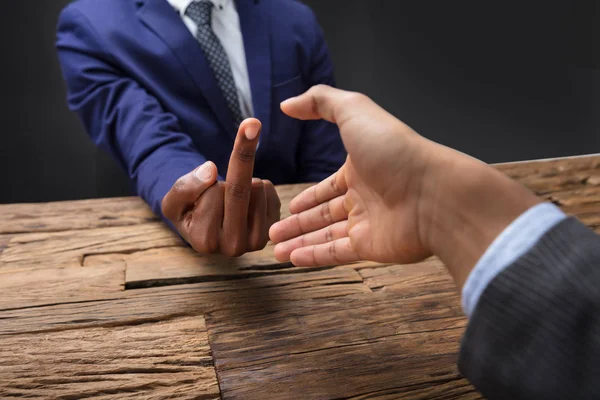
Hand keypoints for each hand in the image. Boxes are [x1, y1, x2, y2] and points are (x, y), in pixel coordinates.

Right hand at [162, 119, 280, 256]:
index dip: (207, 180)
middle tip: (252, 122)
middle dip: (240, 158)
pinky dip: (260, 187)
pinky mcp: (272, 230)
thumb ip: (185, 186)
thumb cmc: (188, 210)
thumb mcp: (173, 200)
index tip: (206, 173)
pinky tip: (247, 200)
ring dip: (245, 180)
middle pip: (239, 190)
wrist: (208, 227)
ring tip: (231, 196)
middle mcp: (232, 246)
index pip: (212, 193)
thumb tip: (211, 170)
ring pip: (258, 188)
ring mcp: (256, 242)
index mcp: (205, 241)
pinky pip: (271, 192)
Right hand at [269, 85, 538, 287]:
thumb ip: (321, 102)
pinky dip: (313, 257)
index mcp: (361, 168)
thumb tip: (288, 104)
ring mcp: (368, 223)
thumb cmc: (395, 150)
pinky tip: (291, 259)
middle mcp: (364, 197)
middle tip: (273, 232)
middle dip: (298, 223)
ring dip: (299, 242)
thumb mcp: (355, 112)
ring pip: (325, 235)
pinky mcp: (372, 247)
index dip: (310, 196)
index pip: (329, 186)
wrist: (433, 193)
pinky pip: (336, 253)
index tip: (291, 205)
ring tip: (274, 250)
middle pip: (324, 214)